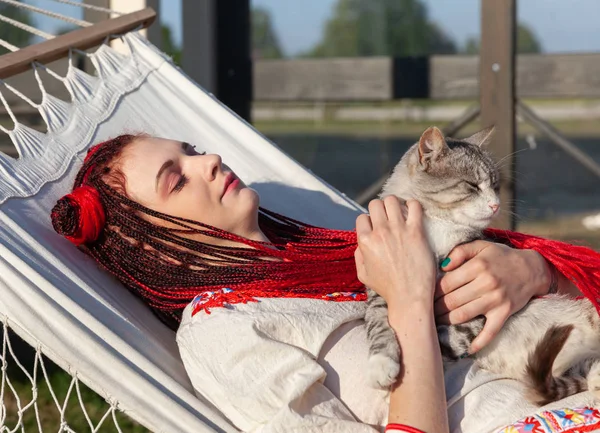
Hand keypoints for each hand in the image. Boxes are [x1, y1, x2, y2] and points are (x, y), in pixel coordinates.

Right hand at [354, 197, 435, 310]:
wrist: (409, 297)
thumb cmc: (387, 288)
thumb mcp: (363, 274)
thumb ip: (358, 255)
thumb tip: (361, 242)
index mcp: (365, 241)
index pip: (362, 217)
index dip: (368, 221)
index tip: (375, 227)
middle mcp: (380, 232)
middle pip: (375, 204)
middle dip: (380, 209)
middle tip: (387, 217)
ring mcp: (398, 230)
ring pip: (392, 200)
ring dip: (394, 204)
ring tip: (400, 212)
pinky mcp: (416, 232)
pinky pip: (414, 206)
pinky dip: (412, 204)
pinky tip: (412, 211)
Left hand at [435, 240, 550, 352]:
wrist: (531, 268)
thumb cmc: (501, 257)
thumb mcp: (481, 246)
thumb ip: (460, 252)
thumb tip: (442, 266)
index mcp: (477, 266)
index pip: (446, 283)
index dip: (432, 291)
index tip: (423, 296)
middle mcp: (486, 283)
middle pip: (452, 300)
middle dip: (435, 308)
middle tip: (424, 311)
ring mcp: (496, 300)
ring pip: (463, 315)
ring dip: (446, 321)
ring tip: (435, 322)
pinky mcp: (504, 313)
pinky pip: (490, 331)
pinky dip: (479, 342)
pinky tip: (468, 348)